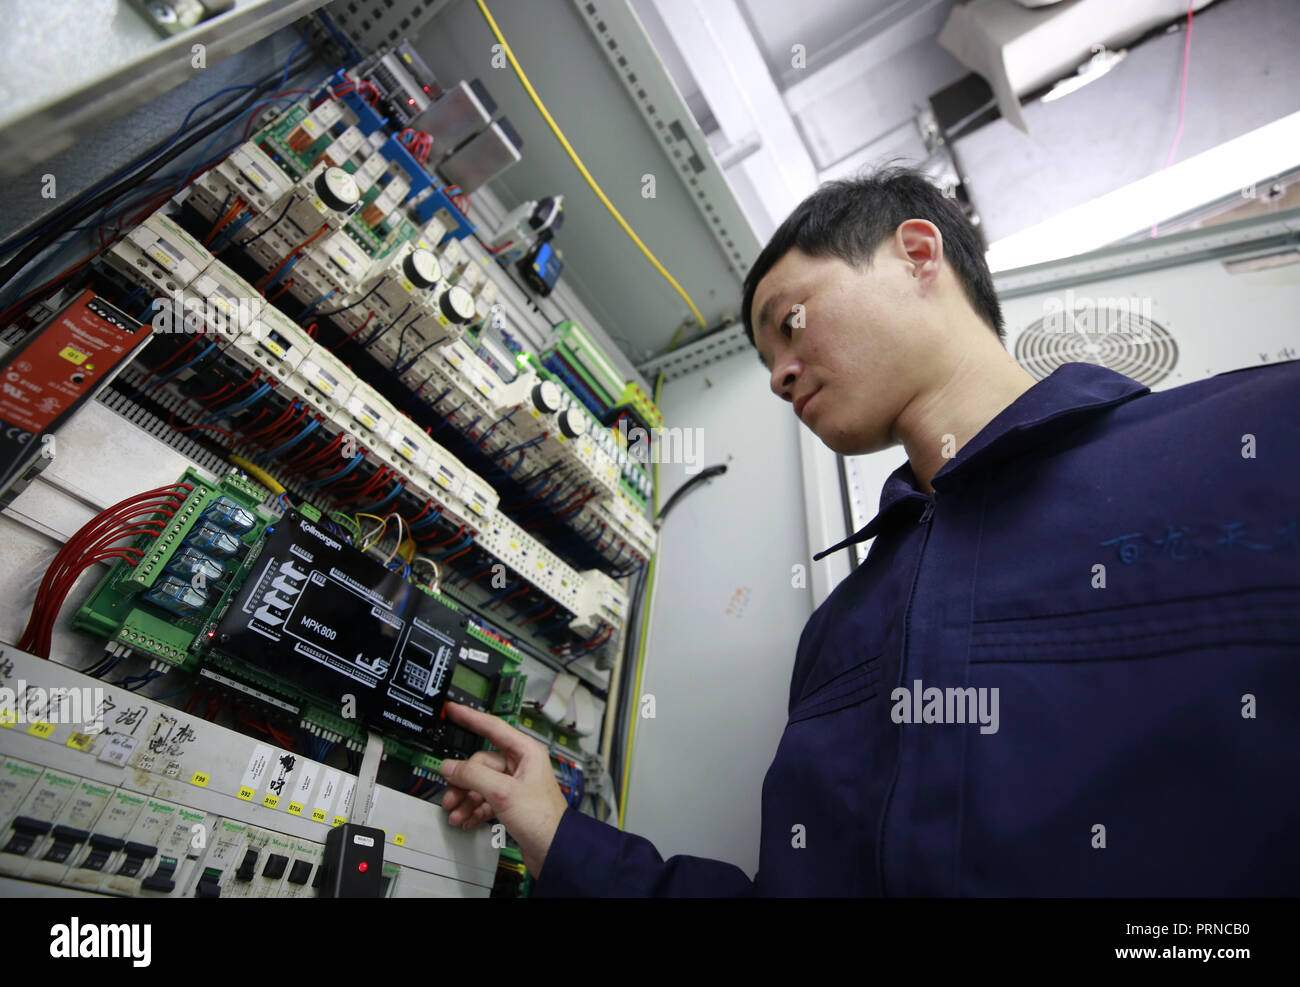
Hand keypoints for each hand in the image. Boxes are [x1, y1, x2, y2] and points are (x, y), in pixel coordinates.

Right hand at [438, 702, 568, 878]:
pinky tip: (466, 820)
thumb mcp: (503, 792)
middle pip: (480, 763)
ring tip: (456, 812)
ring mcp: (514, 785)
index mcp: (525, 752)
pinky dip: (473, 809)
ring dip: (465, 798)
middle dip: (463, 781)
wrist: (554, 850)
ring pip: (480, 783)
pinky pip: (484, 800)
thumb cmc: (543, 818)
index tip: (454, 710)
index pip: (493, 727)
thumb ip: (474, 776)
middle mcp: (520, 766)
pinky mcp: (510, 804)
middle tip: (450, 794)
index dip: (471, 718)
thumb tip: (450, 767)